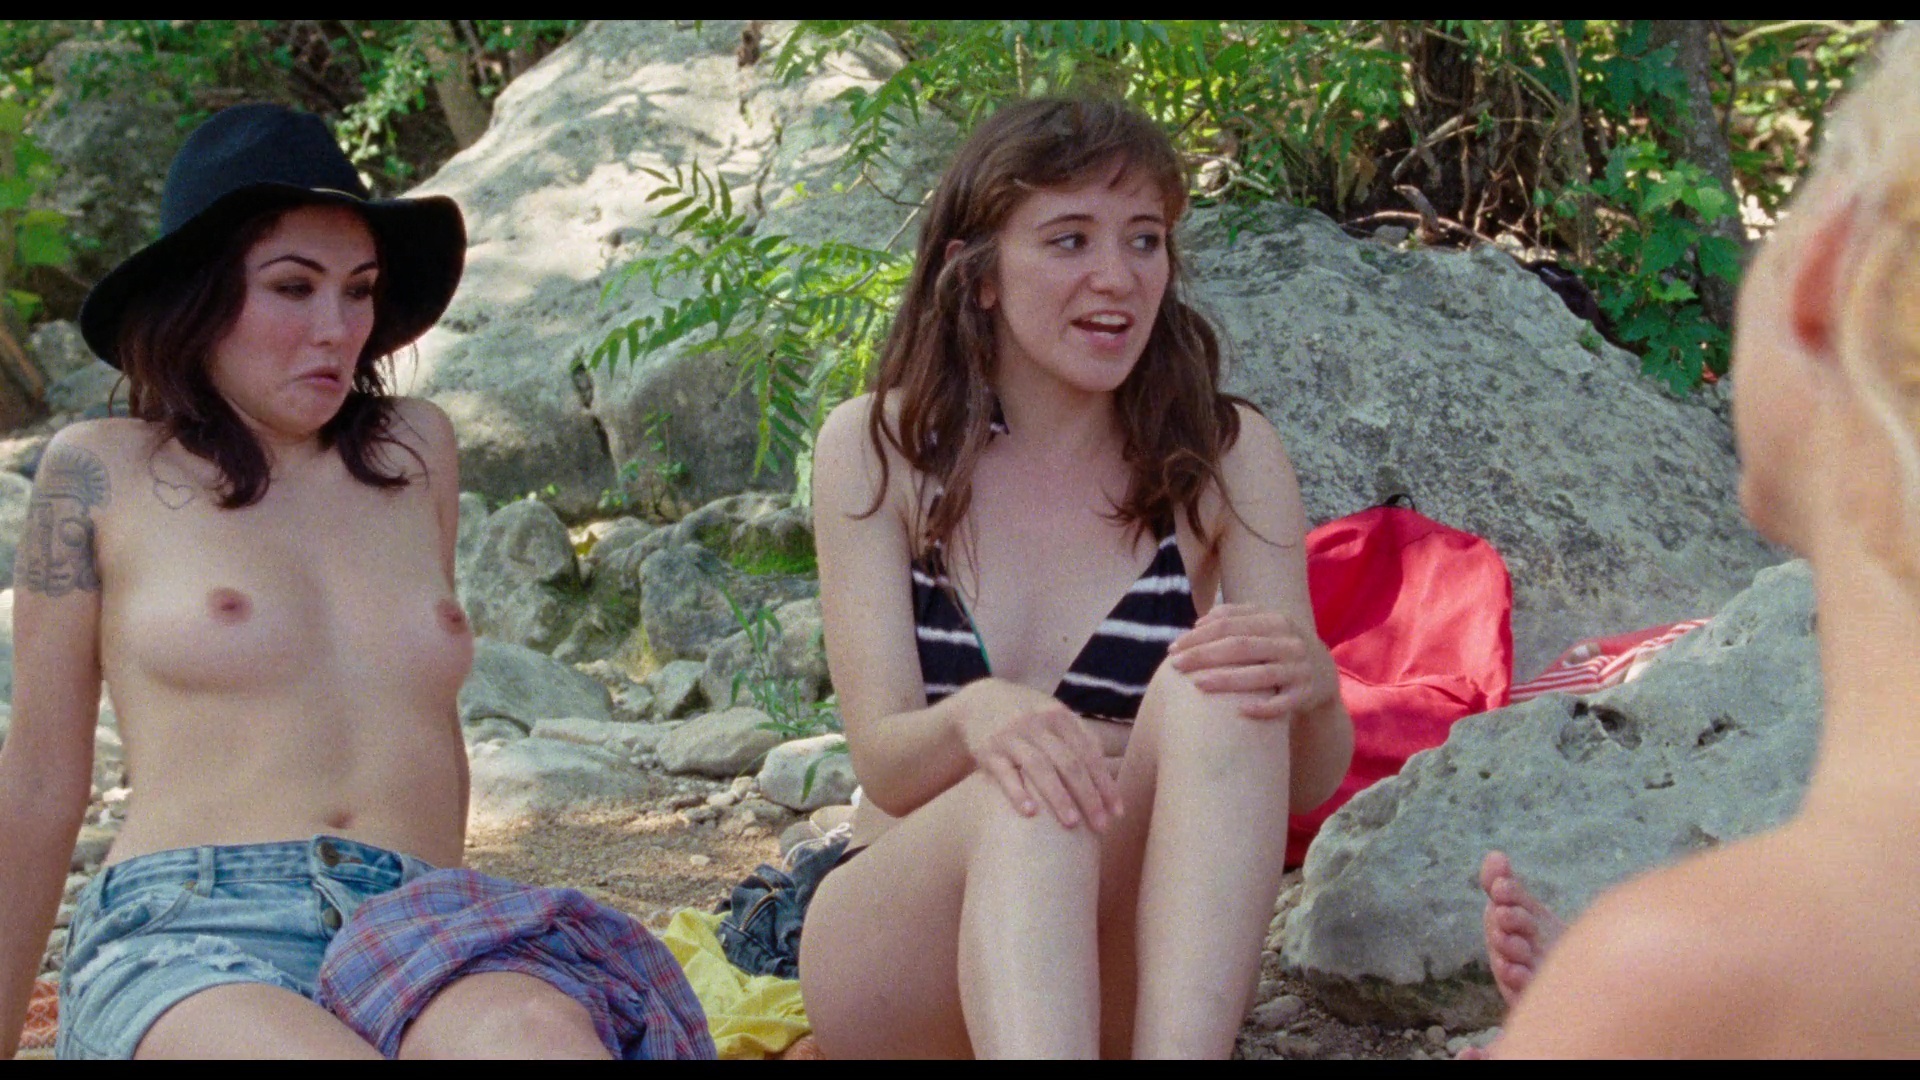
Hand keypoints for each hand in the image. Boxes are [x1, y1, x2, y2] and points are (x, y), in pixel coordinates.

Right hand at [954, 679, 1124, 831]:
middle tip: (1101, 826)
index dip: (1105, 784)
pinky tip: (1030, 813)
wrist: (978, 701)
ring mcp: (1012, 736)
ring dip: (1058, 796)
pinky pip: (1004, 773)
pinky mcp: (988, 750)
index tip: (1117, 812)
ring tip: (1072, 824)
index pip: (1089, 754)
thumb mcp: (1053, 716)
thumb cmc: (1028, 718)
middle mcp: (1038, 724)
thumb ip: (1081, 738)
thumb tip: (1109, 775)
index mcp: (1060, 717)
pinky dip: (1017, 792)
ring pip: (1040, 767)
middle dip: (1088, 796)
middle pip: (1069, 763)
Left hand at [1166, 603, 1338, 719]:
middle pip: (1240, 646)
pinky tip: (1240, 712)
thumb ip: (1236, 617)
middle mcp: (1290, 642)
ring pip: (1260, 675)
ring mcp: (1299, 668)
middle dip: (1204, 655)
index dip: (1199, 635)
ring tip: (1197, 684)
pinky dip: (1263, 707)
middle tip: (1175, 665)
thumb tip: (1200, 622)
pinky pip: (1283, 703)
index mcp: (1276, 620)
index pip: (1230, 624)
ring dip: (1226, 680)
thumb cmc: (1279, 647)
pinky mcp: (1306, 694)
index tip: (1173, 647)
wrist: (1323, 672)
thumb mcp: (1265, 625)